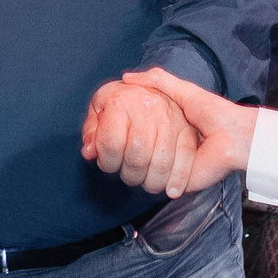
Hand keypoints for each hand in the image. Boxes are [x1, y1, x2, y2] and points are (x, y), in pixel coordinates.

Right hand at [81, 66, 254, 196]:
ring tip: (116, 161)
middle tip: (101, 148)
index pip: (133, 135)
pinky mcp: (176, 183)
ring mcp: (168, 169)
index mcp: (164, 130)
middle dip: (119, 152)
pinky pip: (156, 186)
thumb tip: (126, 77)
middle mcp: (164, 150)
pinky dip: (147, 181)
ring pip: (139, 174)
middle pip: (132, 156)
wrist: (234, 137)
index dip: (117, 133)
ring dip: (130, 168)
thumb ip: (157, 81)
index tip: (102, 129)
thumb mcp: (182, 91)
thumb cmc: (212, 112)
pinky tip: (132, 173)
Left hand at [81, 79, 197, 194]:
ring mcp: (171, 119)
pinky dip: (179, 180)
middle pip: (137, 157)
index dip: (106, 163)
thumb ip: (91, 132)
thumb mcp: (98, 109)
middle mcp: (149, 108)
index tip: (107, 163)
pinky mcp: (188, 130)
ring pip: (162, 164)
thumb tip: (89, 153)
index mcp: (121, 101)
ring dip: (151, 182)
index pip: (111, 144)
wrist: (149, 87)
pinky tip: (170, 190)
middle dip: (129, 175)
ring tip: (144, 180)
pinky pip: (187, 160)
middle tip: (127, 175)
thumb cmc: (120, 102)